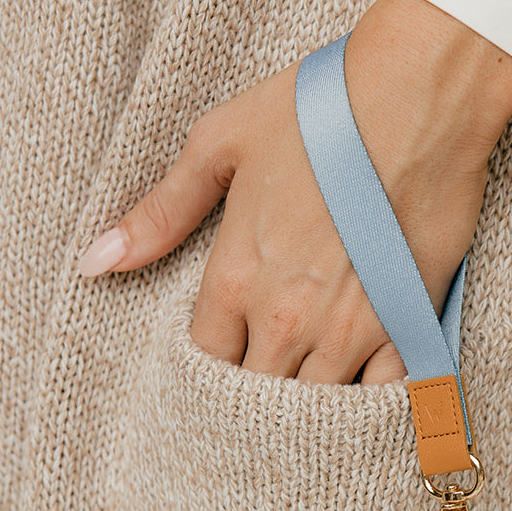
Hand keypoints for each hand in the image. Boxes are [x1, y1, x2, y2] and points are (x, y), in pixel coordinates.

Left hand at [77, 0, 511, 384]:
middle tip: (260, 395)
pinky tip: (363, 401)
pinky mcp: (406, 324)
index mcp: (234, 277)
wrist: (418, 95)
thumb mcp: (220, 144)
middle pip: (256, 395)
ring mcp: (349, 328)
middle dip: (253, 400)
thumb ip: (160, 213)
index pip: (204, 361)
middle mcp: (285, 316)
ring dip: (306, 413)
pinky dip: (370, 407)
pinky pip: (382, 399)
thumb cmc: (320, 109)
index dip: (208, 371)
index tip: (221, 364)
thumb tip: (93, 263)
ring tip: (304, 415)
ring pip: (314, 408)